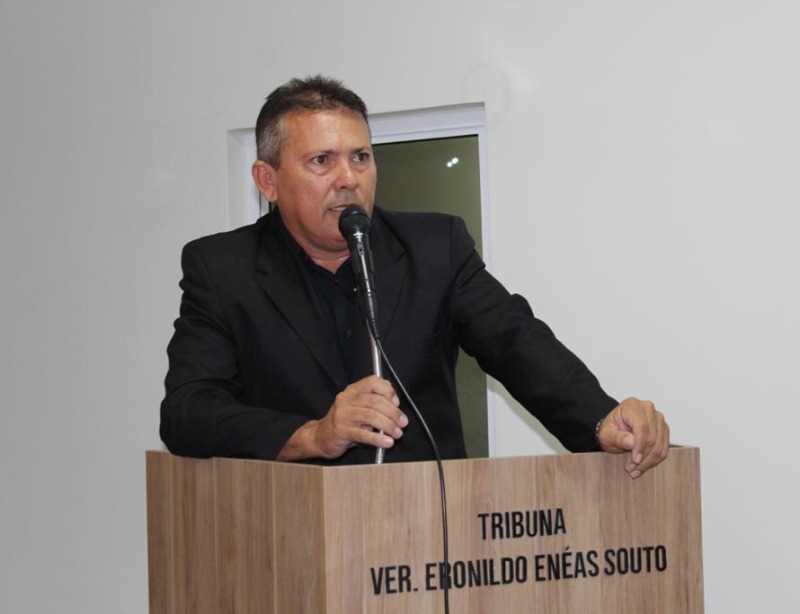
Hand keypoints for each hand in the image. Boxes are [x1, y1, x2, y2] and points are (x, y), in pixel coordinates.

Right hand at [277, 375, 407, 460]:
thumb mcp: (358, 407)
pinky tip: (387, 443)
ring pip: (371, 416)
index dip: (388, 391)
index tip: (397, 403)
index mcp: (352, 390)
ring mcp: (343, 415)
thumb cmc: (345, 422)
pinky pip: (363, 434)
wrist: (321, 437)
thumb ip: (374, 401)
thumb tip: (395, 404)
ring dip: (388, 425)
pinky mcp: (341, 431)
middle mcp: (346, 399)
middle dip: (393, 412)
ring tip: (397, 434)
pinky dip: (378, 439)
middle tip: (403, 423)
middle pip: (375, 401)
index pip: (373, 382)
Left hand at [597, 397, 669, 478]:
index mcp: (632, 405)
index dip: (640, 446)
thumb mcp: (607, 434)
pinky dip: (654, 460)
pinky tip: (643, 466)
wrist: (614, 430)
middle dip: (643, 456)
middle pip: (652, 437)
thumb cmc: (609, 430)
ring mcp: (658, 419)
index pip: (642, 427)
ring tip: (635, 470)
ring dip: (649, 461)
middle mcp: (648, 409)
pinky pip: (663, 448)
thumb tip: (631, 442)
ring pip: (660, 445)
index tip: (634, 460)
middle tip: (631, 468)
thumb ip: (617, 437)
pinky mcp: (663, 430)